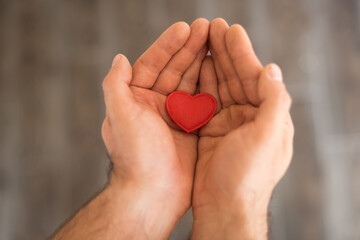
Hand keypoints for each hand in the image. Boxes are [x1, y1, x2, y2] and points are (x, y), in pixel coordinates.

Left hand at [101, 19, 208, 237]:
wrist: (153, 194)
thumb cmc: (136, 157)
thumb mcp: (120, 116)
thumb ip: (115, 85)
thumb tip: (119, 58)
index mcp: (136, 99)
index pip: (152, 64)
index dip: (168, 45)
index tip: (184, 27)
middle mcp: (155, 105)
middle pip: (174, 69)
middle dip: (189, 48)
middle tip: (207, 27)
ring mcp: (175, 116)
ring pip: (190, 82)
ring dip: (202, 61)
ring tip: (216, 40)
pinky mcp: (192, 128)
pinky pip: (203, 100)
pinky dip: (211, 84)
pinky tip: (220, 69)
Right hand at [191, 18, 293, 238]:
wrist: (224, 208)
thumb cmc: (247, 177)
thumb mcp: (268, 138)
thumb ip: (274, 101)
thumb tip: (272, 68)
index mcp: (268, 117)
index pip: (255, 77)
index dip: (242, 53)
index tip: (229, 30)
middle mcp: (250, 118)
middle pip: (236, 78)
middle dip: (225, 52)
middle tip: (212, 26)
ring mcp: (229, 124)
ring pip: (219, 86)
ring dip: (211, 63)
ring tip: (201, 40)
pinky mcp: (211, 132)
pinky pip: (205, 101)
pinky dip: (200, 84)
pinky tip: (195, 68)